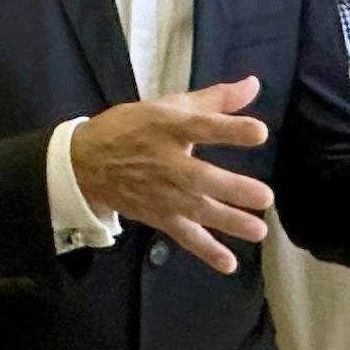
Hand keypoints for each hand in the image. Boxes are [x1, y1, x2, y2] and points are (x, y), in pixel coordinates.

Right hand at [70, 79, 276, 271]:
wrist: (85, 163)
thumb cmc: (132, 128)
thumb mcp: (168, 106)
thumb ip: (215, 99)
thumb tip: (253, 85)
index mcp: (170, 128)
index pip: (202, 127)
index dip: (229, 130)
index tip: (260, 133)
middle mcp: (168, 163)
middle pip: (202, 178)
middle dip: (232, 188)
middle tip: (265, 197)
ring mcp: (163, 194)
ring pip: (198, 211)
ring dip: (229, 222)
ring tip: (259, 231)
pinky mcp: (159, 216)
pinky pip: (185, 236)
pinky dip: (206, 251)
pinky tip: (230, 264)